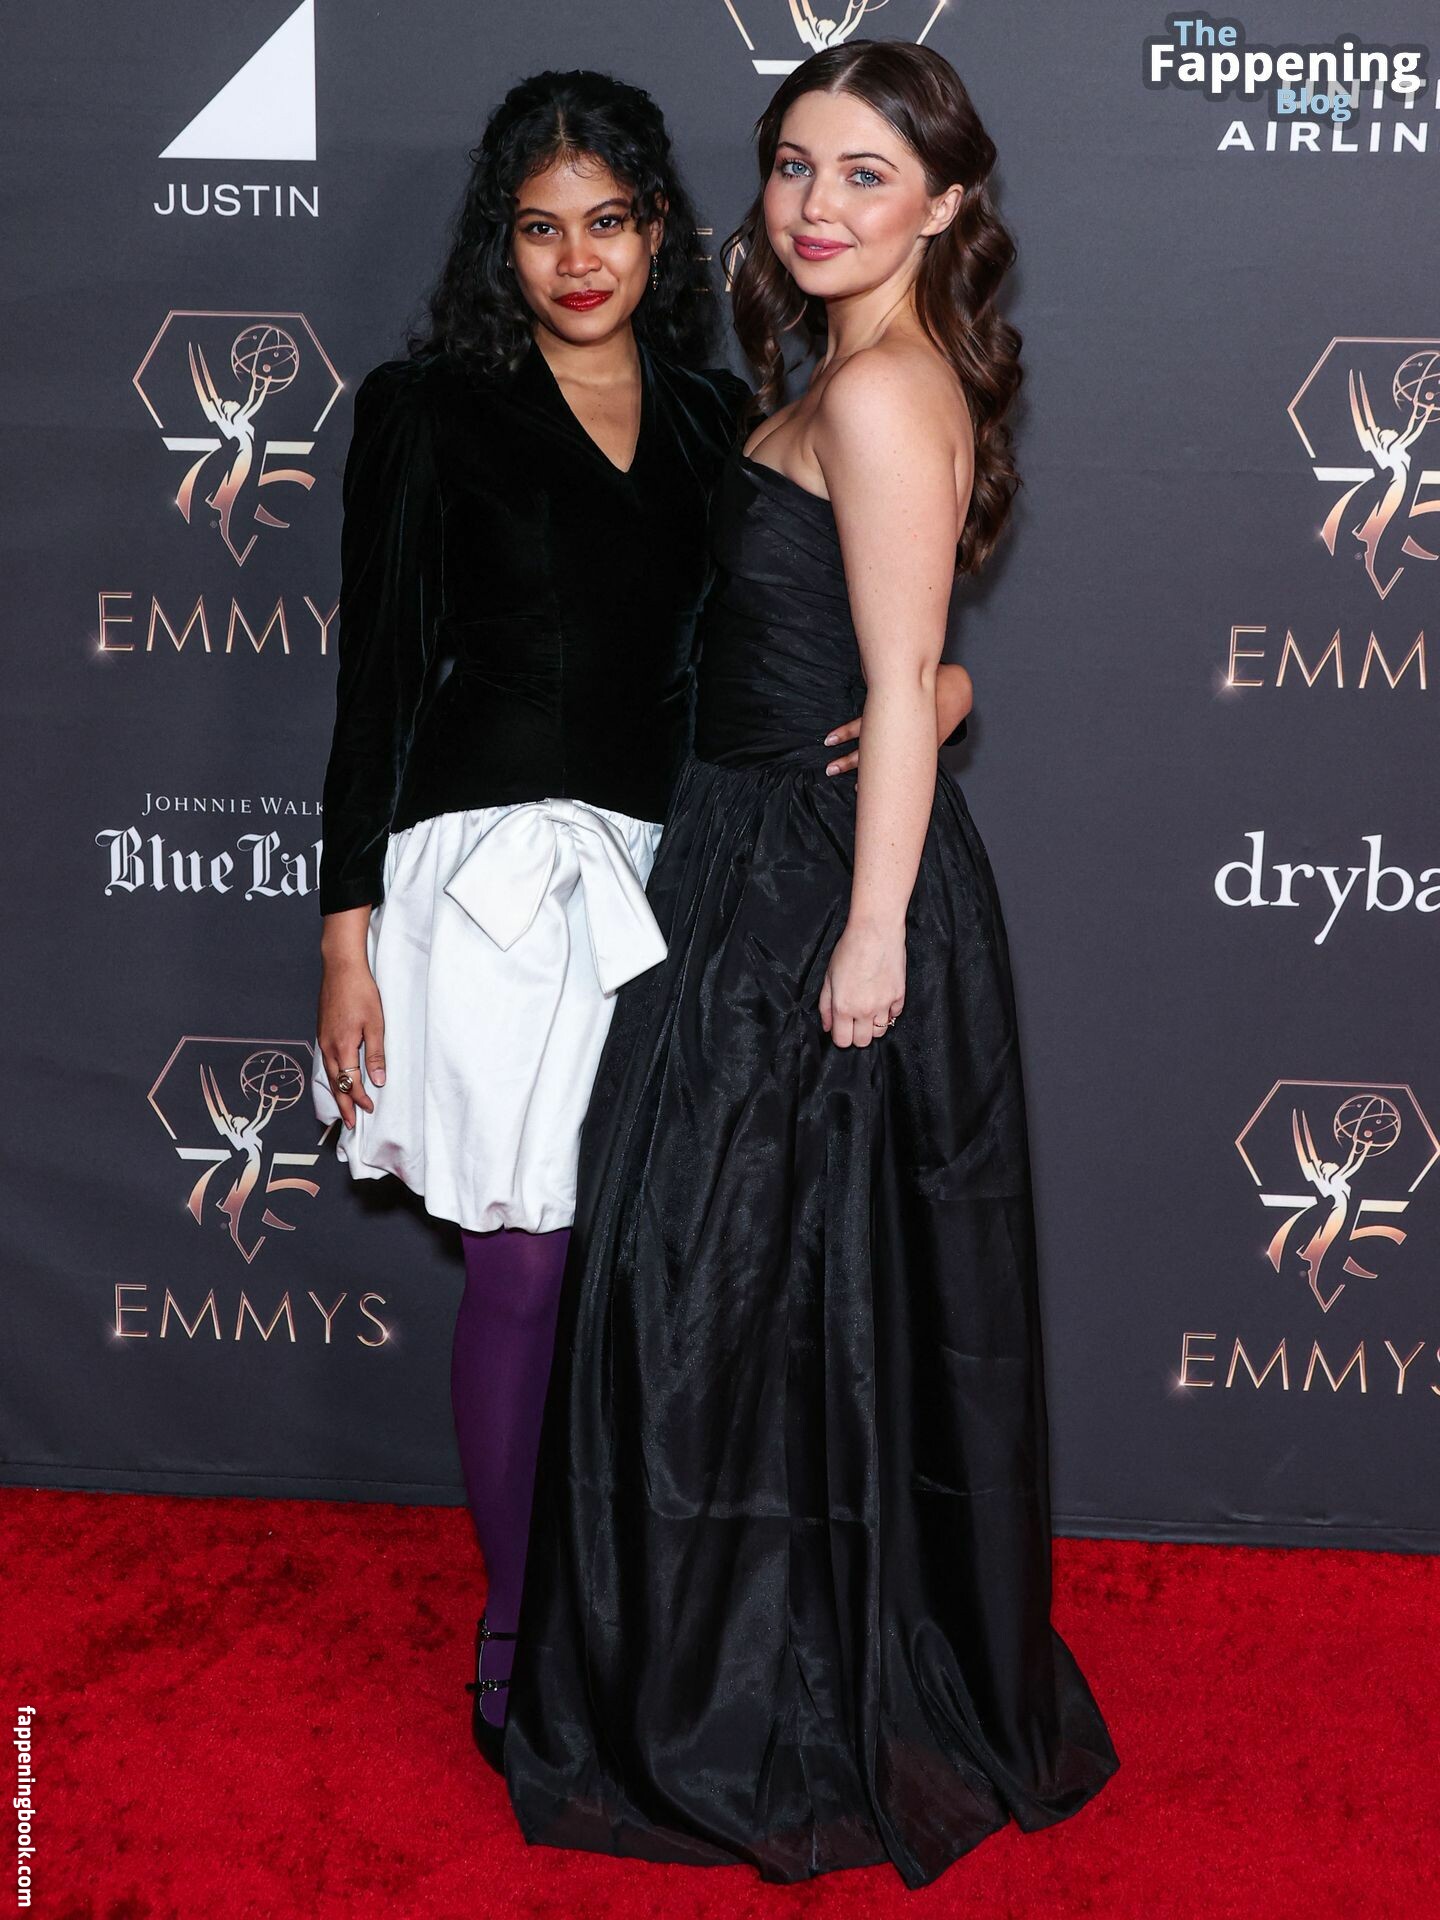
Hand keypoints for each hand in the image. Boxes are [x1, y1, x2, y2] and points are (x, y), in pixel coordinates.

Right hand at [317, 954, 385, 1128]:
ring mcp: (323, 1039)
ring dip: (337, 1093)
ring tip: (343, 1108)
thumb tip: (377, 1080)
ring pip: (329, 1074)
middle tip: (350, 1123)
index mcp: (342, 1047)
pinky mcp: (323, 1032)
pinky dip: (333, 1077)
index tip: (369, 1109)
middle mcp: (328, 1047)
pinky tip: (337, 1080)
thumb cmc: (360, 992)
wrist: (340, 968)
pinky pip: (326, 1063)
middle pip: (336, 1084)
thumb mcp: (375, 1024)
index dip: (360, 1098)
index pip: (352, 1082)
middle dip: (343, 1104)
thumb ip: (375, 1054)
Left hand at [819, 919, 904, 1048]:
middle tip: (855, 1020)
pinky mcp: (900, 996)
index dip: (841, 1037)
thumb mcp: (828, 977)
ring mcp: (884, 1005)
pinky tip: (882, 997)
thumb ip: (825, 1005)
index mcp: (843, 1007)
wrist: (875, 932)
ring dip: (873, 1025)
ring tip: (869, 1009)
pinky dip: (888, 1011)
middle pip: (863, 1042)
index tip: (841, 1028)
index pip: (843, 1041)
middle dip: (857, 1035)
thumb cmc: (848, 950)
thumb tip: (827, 1027)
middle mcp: (865, 1011)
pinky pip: (894, 1015)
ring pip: (880, 1032)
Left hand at [824, 662, 973, 775]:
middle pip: (869, 750)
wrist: (957, 691)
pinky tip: (883, 790)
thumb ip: (883, 687)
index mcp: (893, 712)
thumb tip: (862, 675)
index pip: (863, 725)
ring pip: (885, 764)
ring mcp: (913, 744)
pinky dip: (893, 778)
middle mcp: (901, 731)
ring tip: (855, 786)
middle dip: (848, 761)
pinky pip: (904, 768)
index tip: (828, 740)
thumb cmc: (928, 682)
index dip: (845, 733)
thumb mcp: (904, 681)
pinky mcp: (924, 751)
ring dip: (867, 775)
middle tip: (829, 769)